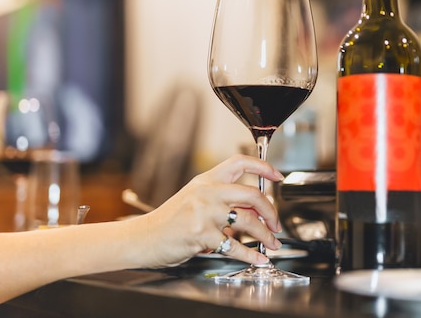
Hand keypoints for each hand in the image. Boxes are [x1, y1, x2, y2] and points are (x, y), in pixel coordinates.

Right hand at [130, 155, 283, 267]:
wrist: (143, 238)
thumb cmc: (169, 221)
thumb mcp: (195, 199)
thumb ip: (222, 200)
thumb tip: (254, 210)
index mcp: (206, 180)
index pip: (239, 163)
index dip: (263, 167)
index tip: (277, 176)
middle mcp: (207, 193)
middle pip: (251, 194)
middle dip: (271, 211)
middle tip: (276, 223)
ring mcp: (204, 213)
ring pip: (248, 221)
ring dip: (265, 235)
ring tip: (271, 243)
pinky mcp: (201, 235)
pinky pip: (234, 245)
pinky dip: (250, 254)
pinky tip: (257, 257)